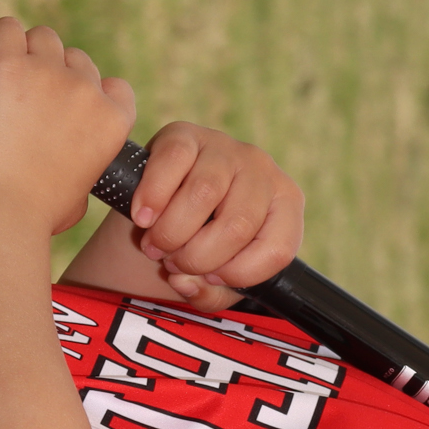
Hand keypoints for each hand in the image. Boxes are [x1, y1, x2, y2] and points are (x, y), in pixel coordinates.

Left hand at [0, 18, 136, 234]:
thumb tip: (71, 164)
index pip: (114, 86)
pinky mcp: (6, 65)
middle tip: (21, 102)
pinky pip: (4, 28)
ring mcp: (47, 73)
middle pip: (74, 58)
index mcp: (112, 123)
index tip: (63, 108)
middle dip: (51, 74)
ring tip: (0, 82)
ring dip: (23, 53)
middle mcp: (86, 92)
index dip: (87, 93)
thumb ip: (83, 166)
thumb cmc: (33, 217)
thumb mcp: (79, 197)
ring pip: (41, 38)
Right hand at [127, 121, 304, 311]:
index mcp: (285, 206)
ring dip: (171, 232)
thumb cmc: (200, 245)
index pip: (277, 249)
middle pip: (237, 225)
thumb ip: (208, 295)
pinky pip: (172, 162)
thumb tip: (185, 282)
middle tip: (173, 263)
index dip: (238, 274)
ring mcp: (226, 147)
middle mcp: (263, 171)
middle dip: (196, 258)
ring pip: (204, 194)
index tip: (209, 279)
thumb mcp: (215, 279)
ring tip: (155, 246)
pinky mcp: (186, 134)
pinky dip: (153, 198)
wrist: (163, 210)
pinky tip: (143, 218)